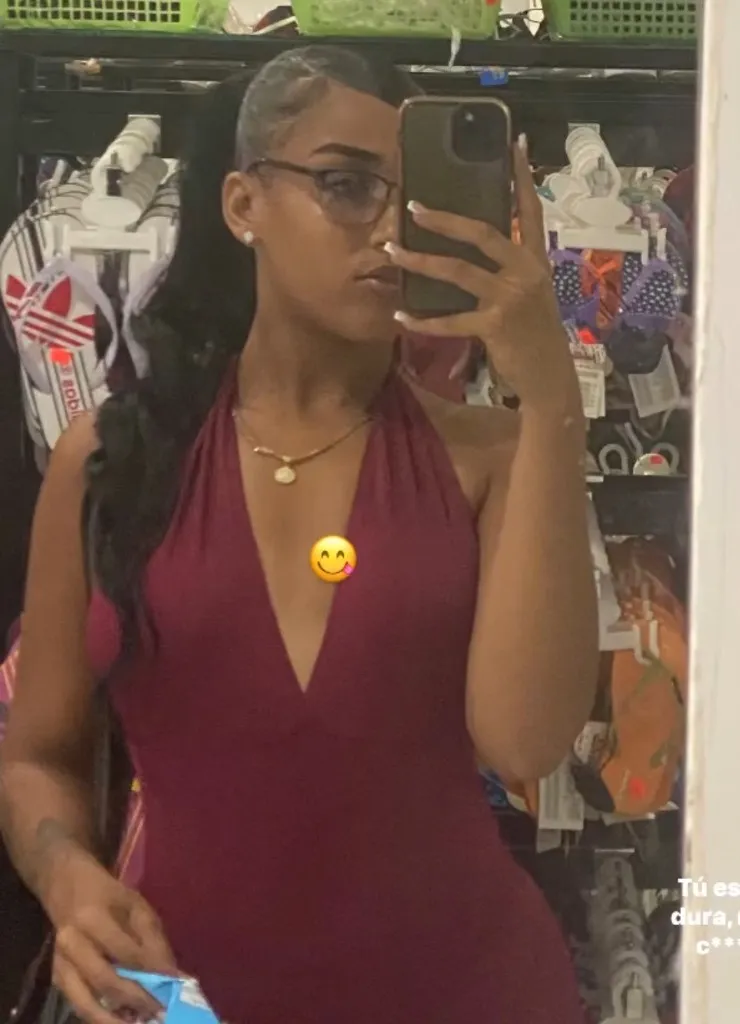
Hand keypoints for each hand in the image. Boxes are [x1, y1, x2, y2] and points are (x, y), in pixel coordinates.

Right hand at [46, 849, 176, 1023]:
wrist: (66, 886)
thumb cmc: (108, 896)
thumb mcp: (136, 906)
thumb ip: (153, 940)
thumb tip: (173, 976)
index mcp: (92, 918)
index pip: (126, 952)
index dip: (151, 972)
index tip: (175, 988)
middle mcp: (71, 944)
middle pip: (105, 981)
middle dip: (137, 1000)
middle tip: (161, 1012)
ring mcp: (60, 964)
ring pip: (86, 1004)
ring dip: (115, 1020)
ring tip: (141, 1023)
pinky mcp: (56, 979)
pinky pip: (79, 1005)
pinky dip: (101, 1018)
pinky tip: (123, 1020)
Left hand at [390, 138, 577, 413]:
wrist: (550, 377)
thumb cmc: (535, 335)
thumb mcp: (532, 295)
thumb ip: (510, 271)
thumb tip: (475, 254)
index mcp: (535, 261)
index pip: (529, 212)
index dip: (522, 179)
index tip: (516, 144)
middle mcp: (525, 273)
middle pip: (482, 234)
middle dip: (445, 219)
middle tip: (413, 206)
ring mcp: (510, 298)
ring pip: (458, 271)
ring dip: (420, 260)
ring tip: (391, 252)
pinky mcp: (495, 326)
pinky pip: (450, 320)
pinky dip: (423, 321)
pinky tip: (400, 318)